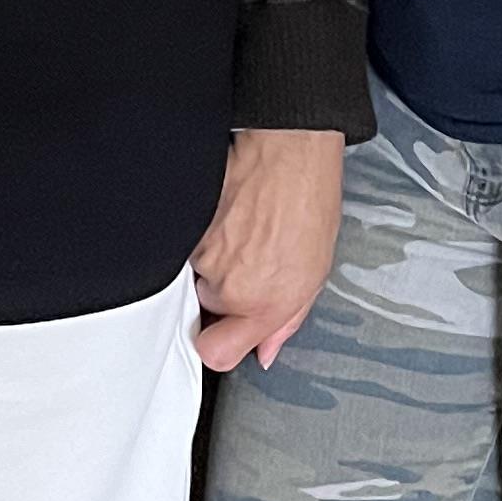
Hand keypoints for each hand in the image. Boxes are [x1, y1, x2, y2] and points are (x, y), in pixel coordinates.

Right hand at [191, 127, 345, 373]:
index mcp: (265, 304)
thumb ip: (286, 321)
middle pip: (204, 306)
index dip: (218, 341)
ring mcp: (204, 252)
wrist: (287, 147)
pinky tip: (229, 211)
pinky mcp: (186, 223)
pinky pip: (186, 240)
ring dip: (213, 253)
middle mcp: (229, 284)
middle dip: (221, 286)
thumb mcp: (315, 271)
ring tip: (242, 225)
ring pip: (194, 270)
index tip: (225, 329)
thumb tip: (265, 352)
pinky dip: (203, 229)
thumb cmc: (308, 200)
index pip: (215, 353)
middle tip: (248, 255)